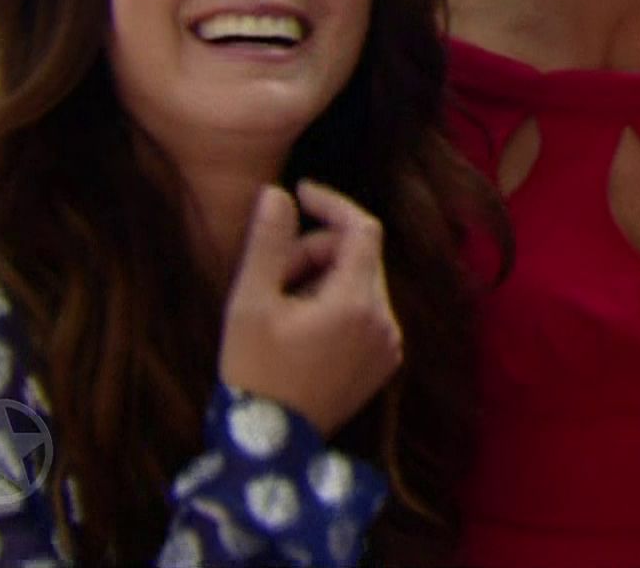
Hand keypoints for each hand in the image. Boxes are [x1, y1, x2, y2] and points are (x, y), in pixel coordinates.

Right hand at [219, 181, 402, 436]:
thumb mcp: (250, 302)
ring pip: (362, 282)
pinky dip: (338, 304)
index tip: (299, 194)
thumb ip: (268, 242)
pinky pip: (367, 312)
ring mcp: (389, 344)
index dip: (332, 203)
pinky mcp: (384, 362)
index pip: (362, 228)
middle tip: (274, 275)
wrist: (269, 445)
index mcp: (357, 303)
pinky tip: (302, 328)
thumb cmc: (254, 371)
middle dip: (317, 251)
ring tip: (284, 307)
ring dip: (325, 278)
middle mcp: (385, 321)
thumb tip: (278, 194)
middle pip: (360, 255)